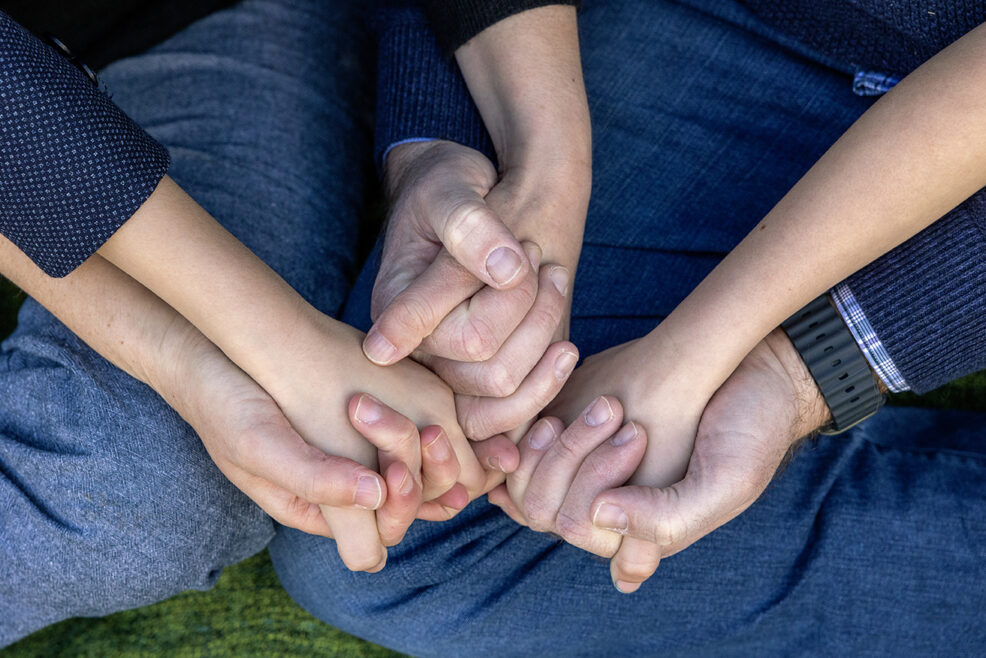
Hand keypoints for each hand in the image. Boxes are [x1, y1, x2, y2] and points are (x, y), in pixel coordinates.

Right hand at [155, 315, 482, 566]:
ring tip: (425, 420)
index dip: (399, 509)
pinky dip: (422, 427)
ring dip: (424, 449)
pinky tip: (431, 409)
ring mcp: (349, 453)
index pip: (375, 536)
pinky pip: (403, 435)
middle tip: (426, 434)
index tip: (396, 468)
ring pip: (408, 468)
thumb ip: (314, 478)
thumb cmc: (227, 406)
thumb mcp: (260, 446)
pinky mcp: (359, 420)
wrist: (208, 354)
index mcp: (315, 508)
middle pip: (400, 502)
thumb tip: (376, 497)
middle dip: (420, 474)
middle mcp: (337, 487)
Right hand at [368, 140, 584, 438]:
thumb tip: (508, 271)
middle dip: (531, 312)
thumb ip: (471, 226)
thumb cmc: (447, 186)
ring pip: (507, 392)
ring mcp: (446, 368)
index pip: (465, 337)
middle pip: (491, 372)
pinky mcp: (476, 374)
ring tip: (551, 277)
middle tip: (535, 255)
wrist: (460, 195)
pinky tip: (564, 343)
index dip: (510, 303)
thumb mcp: (450, 188)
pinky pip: (514, 410)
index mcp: (396, 309)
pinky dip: (547, 379)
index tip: (530, 251)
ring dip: (543, 335)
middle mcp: (416, 350)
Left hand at [490, 329, 830, 591]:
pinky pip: (531, 435)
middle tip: (617, 410)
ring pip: (530, 467)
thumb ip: (665, 519)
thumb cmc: (749, 431)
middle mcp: (607, 506)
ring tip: (608, 402)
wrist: (759, 370)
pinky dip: (543, 413)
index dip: (591, 480)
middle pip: (540, 500)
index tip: (637, 434)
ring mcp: (590, 466)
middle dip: (573, 453)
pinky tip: (573, 380)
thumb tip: (598, 516)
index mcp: (638, 533)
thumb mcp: (725, 483)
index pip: (573, 523)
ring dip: (564, 431)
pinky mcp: (583, 425)